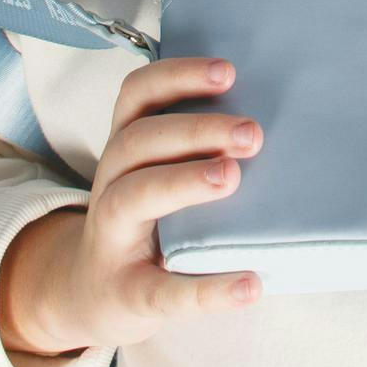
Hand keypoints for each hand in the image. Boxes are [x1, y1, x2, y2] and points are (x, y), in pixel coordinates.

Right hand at [0, 58, 264, 356]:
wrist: (91, 295)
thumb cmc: (145, 220)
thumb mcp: (157, 172)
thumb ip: (196, 145)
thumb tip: (275, 121)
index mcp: (126, 147)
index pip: (137, 95)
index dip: (178, 76)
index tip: (229, 71)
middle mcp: (111, 183)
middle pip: (139, 141)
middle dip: (195, 130)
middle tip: (251, 134)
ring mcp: (112, 238)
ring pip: (133, 196)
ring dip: (184, 181)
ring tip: (232, 178)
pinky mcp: (127, 293)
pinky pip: (162, 291)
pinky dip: (207, 290)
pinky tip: (249, 285)